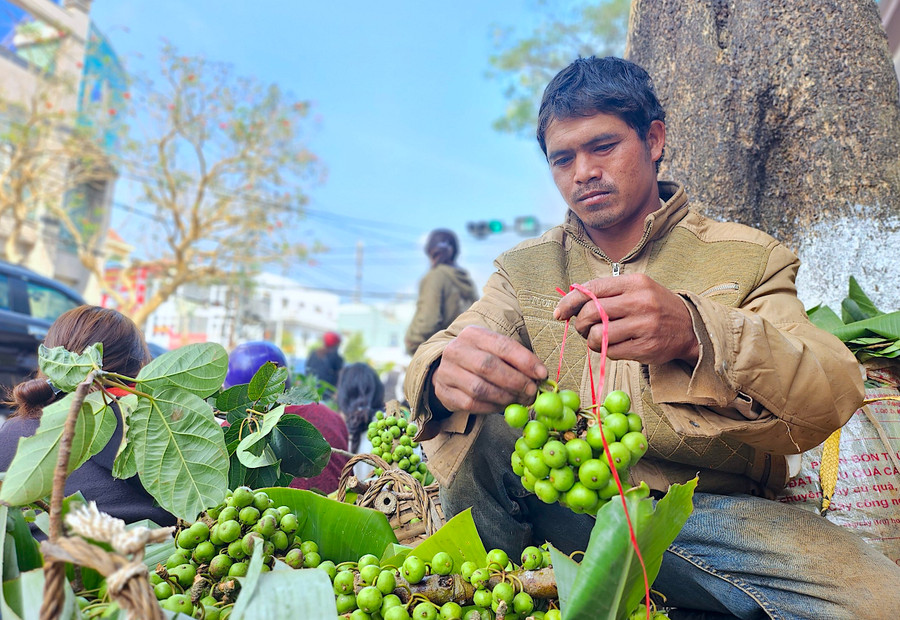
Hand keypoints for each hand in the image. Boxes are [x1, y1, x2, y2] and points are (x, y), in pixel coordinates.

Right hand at [432, 326, 547, 413]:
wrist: (447, 370)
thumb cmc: (480, 359)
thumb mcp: (495, 351)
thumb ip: (516, 361)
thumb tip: (541, 377)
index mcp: (473, 334)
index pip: (502, 345)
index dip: (525, 360)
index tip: (542, 374)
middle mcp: (456, 350)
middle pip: (489, 366)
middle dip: (516, 381)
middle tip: (532, 392)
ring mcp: (447, 372)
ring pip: (480, 388)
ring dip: (505, 397)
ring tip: (520, 400)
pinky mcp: (444, 392)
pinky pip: (472, 404)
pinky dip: (492, 407)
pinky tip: (503, 406)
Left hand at [554, 273, 698, 365]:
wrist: (690, 327)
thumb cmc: (655, 306)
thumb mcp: (636, 289)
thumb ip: (607, 292)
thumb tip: (570, 299)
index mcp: (634, 283)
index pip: (591, 289)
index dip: (569, 302)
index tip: (560, 312)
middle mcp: (639, 301)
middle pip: (590, 313)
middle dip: (578, 323)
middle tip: (582, 327)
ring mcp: (643, 325)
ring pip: (597, 335)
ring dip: (590, 340)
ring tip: (597, 338)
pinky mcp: (645, 347)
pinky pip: (610, 351)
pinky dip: (604, 350)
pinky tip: (612, 345)